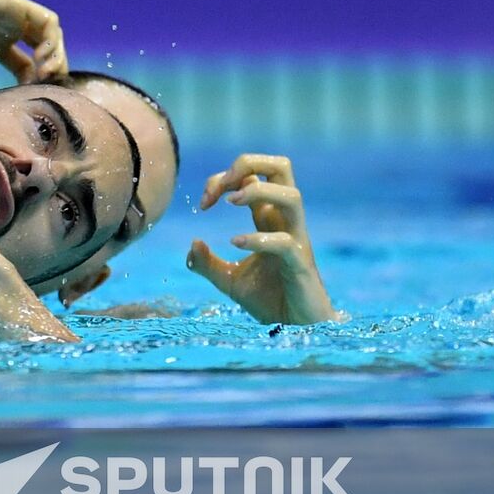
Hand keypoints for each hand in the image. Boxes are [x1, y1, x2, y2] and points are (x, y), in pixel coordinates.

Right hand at [0, 0, 67, 87]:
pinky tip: (41, 59)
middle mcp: (2, 29)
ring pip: (50, 36)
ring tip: (45, 74)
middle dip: (50, 71)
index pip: (24, 65)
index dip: (31, 83)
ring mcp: (10, 15)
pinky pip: (48, 22)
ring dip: (55, 56)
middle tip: (44, 87)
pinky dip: (52, 41)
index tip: (24, 97)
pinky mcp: (14, 4)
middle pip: (42, 51)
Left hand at [187, 154, 339, 325]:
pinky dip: (258, 239)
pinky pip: (286, 243)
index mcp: (269, 219)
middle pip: (282, 167)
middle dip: (248, 162)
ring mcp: (296, 242)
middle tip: (223, 187)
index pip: (252, 175)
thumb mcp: (229, 280)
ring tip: (230, 203)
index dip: (222, 178)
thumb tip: (192, 244)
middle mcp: (285, 223)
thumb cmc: (269, 301)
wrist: (294, 331)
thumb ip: (207, 263)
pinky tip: (234, 243)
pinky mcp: (300, 266)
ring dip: (258, 191)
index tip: (203, 203)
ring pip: (292, 196)